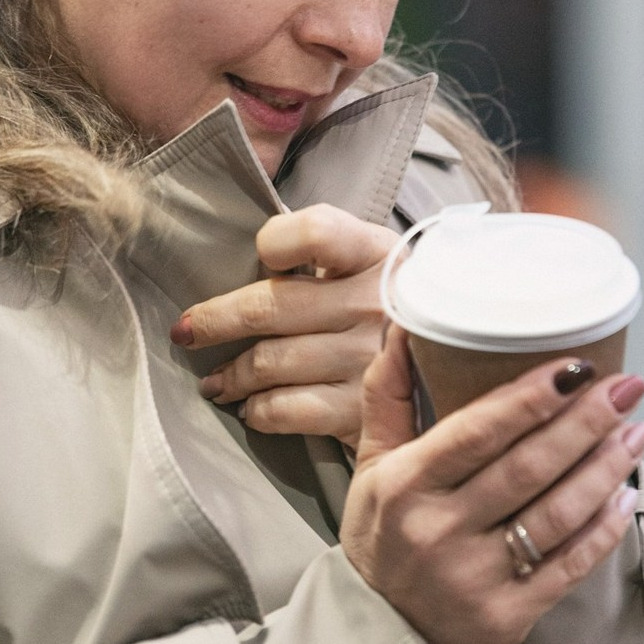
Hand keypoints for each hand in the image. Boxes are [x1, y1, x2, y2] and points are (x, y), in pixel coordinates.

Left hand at [172, 205, 394, 446]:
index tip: (259, 256)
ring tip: (216, 381)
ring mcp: (370, 359)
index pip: (313, 232)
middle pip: (269, 306)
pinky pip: (285, 409)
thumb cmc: (386, 307)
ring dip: (229, 375)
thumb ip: (319, 248)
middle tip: (186, 332)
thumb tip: (244, 258)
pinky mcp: (363, 410)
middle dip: (214, 321)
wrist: (456, 371)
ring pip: (268, 362)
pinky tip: (252, 409)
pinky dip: (257, 411)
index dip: (274, 242)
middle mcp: (376, 303)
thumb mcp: (369, 262)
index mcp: (376, 253)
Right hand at [339, 331, 643, 643]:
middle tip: (628, 386)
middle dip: (585, 422)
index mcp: (406, 485)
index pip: (476, 432)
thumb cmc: (381, 538)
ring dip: (606, 467)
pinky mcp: (508, 614)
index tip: (575, 366)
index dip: (530, 399)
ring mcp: (476, 576)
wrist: (378, 637)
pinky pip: (569, 564)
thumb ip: (389, 396)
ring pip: (557, 512)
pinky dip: (603, 528)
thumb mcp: (372, 465)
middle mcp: (440, 530)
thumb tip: (407, 326)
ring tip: (638, 430)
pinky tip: (626, 494)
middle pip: (528, 467)